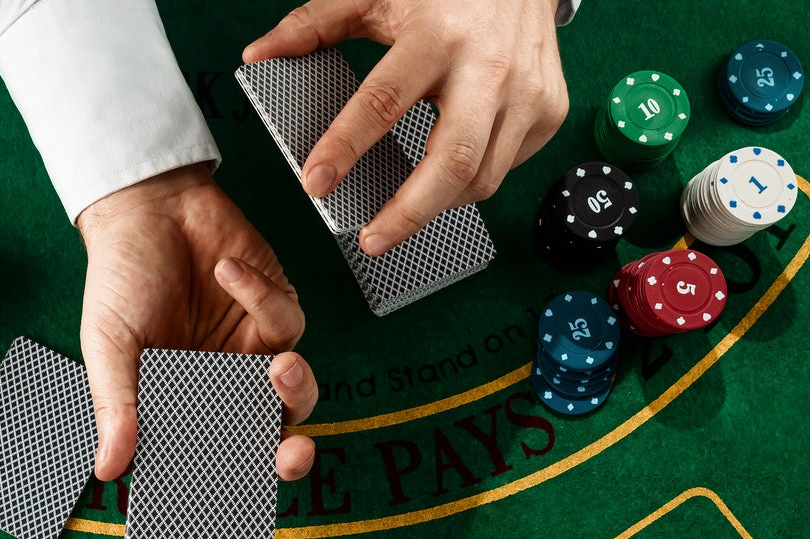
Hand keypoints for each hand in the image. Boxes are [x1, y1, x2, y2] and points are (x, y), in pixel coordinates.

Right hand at [77, 164, 317, 481]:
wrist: (147, 208)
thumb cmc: (120, 278)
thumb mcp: (110, 346)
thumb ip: (117, 405)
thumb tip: (108, 470)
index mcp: (184, 403)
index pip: (217, 455)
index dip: (235, 480)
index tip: (241, 491)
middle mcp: (224, 385)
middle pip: (270, 436)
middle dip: (289, 455)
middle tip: (292, 455)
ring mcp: (253, 349)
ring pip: (297, 390)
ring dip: (296, 387)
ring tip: (280, 366)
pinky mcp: (275, 308)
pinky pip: (286, 322)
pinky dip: (260, 299)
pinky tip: (225, 272)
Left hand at [244, 0, 569, 255]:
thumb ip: (314, 26)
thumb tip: (258, 55)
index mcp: (437, 36)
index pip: (383, 103)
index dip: (345, 148)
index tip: (316, 184)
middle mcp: (488, 68)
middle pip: (452, 163)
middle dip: (409, 213)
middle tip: (371, 240)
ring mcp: (528, 93)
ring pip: (483, 177)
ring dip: (438, 205)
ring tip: (403, 211)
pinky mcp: (551, 111)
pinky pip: (506, 165)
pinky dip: (473, 180)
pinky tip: (448, 171)